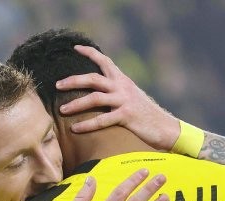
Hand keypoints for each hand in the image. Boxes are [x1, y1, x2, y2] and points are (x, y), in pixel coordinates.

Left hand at [56, 45, 180, 150]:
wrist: (166, 128)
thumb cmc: (146, 115)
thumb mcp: (132, 97)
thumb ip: (118, 91)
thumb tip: (101, 91)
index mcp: (123, 81)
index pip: (105, 61)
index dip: (90, 53)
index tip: (75, 48)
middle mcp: (122, 87)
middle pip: (93, 78)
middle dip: (73, 80)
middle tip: (57, 85)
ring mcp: (124, 101)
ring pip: (95, 98)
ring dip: (76, 104)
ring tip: (62, 110)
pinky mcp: (126, 117)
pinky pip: (102, 120)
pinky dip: (87, 124)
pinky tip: (75, 129)